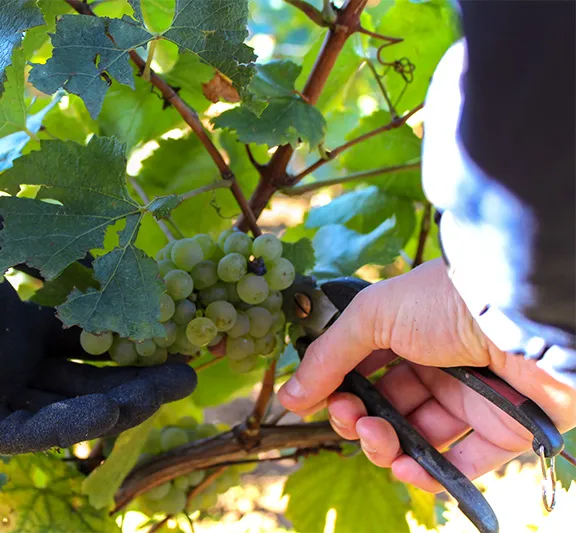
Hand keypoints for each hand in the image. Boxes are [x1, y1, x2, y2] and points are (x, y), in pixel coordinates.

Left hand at [0, 198, 195, 453]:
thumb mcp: (0, 232)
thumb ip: (51, 248)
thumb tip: (108, 254)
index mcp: (22, 323)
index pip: (90, 344)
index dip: (133, 344)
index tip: (178, 335)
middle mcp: (10, 359)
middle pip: (86, 381)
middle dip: (137, 381)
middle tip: (188, 374)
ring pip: (57, 412)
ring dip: (109, 407)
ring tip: (157, 395)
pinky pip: (12, 430)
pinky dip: (56, 426)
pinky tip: (100, 411)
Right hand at [277, 259, 575, 491]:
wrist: (520, 312)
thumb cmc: (444, 301)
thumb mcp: (370, 316)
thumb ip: (328, 357)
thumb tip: (289, 397)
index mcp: (408, 334)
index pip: (364, 370)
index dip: (339, 388)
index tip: (318, 400)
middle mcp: (437, 368)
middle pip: (385, 409)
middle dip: (357, 420)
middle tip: (350, 417)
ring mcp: (468, 401)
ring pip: (415, 439)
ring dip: (384, 446)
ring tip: (376, 437)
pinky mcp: (501, 432)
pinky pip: (458, 465)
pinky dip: (426, 473)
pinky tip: (404, 465)